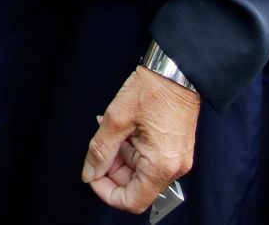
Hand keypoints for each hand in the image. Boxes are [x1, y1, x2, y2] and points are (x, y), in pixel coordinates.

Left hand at [83, 66, 198, 213]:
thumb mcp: (117, 118)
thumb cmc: (154, 89)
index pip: (132, 201)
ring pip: (141, 172)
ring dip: (122, 155)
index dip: (107, 192)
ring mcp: (176, 158)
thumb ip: (100, 150)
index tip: (94, 175)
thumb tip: (90, 173)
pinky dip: (133, 148)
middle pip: (136, 186)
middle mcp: (173, 168)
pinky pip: (150, 159)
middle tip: (102, 145)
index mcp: (161, 166)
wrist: (178, 68)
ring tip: (112, 129)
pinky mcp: (176, 148)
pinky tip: (123, 128)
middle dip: (113, 169)